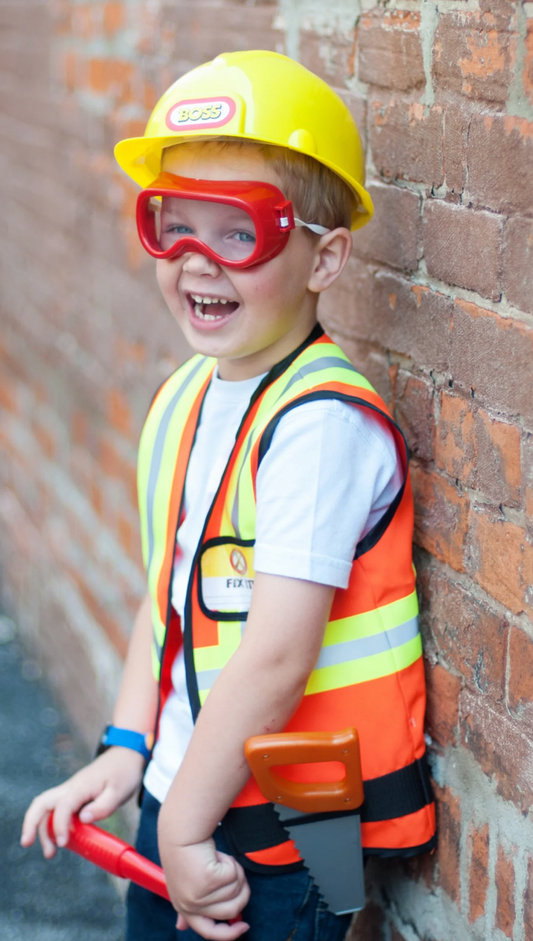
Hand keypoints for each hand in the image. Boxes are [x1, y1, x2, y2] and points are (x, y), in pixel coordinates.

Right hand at [20, 747, 144, 856]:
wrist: (125, 755)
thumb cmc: (123, 773)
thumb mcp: (120, 791)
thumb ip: (103, 806)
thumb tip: (83, 819)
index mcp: (81, 786)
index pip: (62, 806)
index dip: (59, 826)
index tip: (62, 843)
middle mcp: (70, 787)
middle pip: (41, 803)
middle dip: (31, 823)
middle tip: (27, 844)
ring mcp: (70, 791)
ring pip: (45, 807)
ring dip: (41, 828)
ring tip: (50, 853)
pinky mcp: (73, 796)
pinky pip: (56, 809)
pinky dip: (51, 824)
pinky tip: (60, 839)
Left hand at [159, 836, 249, 939]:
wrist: (180, 833)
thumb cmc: (185, 856)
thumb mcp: (184, 884)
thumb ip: (188, 905)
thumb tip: (181, 926)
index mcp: (185, 909)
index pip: (209, 933)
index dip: (230, 934)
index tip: (245, 926)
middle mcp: (191, 906)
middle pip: (232, 910)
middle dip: (243, 892)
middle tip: (239, 875)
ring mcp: (199, 896)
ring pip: (236, 890)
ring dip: (235, 872)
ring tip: (220, 860)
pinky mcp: (207, 880)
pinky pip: (234, 875)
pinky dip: (231, 863)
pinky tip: (217, 855)